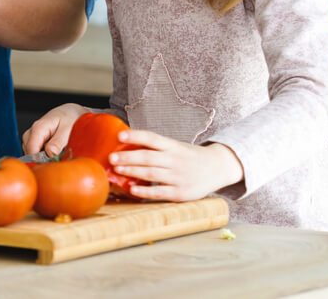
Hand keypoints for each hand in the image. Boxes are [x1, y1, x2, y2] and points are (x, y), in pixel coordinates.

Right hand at [21, 103, 89, 155]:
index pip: (31, 148)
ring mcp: (32, 137)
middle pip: (29, 152)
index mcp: (39, 127)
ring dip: (42, 158)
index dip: (38, 160)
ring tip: (58, 154)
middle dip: (41, 159)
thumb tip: (50, 152)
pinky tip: (54, 153)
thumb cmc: (70, 118)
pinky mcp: (35, 141)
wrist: (71, 112)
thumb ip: (59, 141)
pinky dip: (43, 155)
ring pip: (31, 153)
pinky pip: (35, 152)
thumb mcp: (68, 129)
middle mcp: (32, 132)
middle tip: (57, 160)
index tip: (50, 166)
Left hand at [110, 130, 244, 201]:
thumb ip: (156, 148)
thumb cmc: (189, 157)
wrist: (217, 168)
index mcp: (173, 146)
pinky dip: (145, 191)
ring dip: (132, 172)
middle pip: (149, 157)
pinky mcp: (181, 193)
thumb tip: (126, 146)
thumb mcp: (176, 147)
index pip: (152, 139)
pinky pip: (160, 192)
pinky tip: (132, 189)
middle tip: (111, 157)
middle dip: (128, 157)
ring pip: (152, 174)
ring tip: (116, 169)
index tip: (119, 135)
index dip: (136, 136)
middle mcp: (176, 160)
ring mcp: (179, 177)